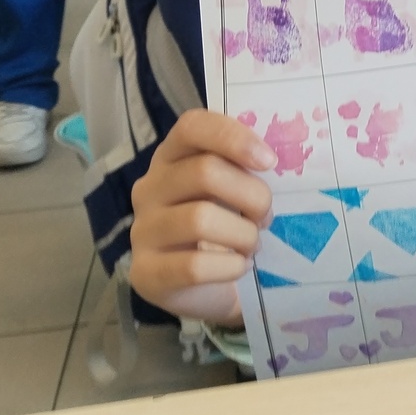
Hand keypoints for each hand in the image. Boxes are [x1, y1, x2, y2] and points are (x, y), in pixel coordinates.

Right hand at [128, 109, 274, 324]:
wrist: (207, 288)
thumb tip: (272, 160)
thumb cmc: (226, 226)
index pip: (192, 126)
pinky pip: (194, 266)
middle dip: (251, 194)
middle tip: (266, 215)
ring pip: (200, 219)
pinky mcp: (146, 272)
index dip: (233, 137)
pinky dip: (229, 267)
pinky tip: (238, 267)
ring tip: (252, 244)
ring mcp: (142, 231)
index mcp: (172, 157)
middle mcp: (149, 188)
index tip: (269, 161)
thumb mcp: (234, 190)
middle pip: (204, 172)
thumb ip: (246, 168)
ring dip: (243, 234)